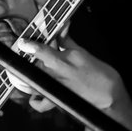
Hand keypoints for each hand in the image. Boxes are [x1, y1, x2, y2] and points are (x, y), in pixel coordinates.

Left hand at [9, 34, 123, 113]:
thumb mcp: (82, 52)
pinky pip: (40, 104)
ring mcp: (55, 88)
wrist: (109, 95)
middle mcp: (56, 74)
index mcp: (63, 60)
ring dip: (29, 78)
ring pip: (32, 82)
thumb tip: (61, 26)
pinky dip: (35, 101)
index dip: (29, 45)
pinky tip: (35, 96)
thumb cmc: (99, 74)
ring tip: (31, 75)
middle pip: (33, 66)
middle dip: (30, 60)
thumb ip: (67, 40)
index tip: (22, 42)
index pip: (41, 50)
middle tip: (32, 57)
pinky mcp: (57, 101)